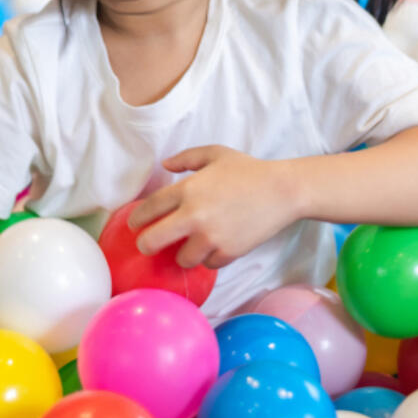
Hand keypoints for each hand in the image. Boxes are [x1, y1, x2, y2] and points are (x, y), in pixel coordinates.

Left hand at [129, 146, 299, 269]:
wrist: (282, 191)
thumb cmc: (248, 170)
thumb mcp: (215, 154)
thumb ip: (186, 158)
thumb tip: (165, 165)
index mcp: (187, 190)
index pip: (149, 209)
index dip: (137, 219)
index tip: (134, 224)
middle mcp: (194, 216)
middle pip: (153, 241)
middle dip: (146, 245)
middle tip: (148, 245)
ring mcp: (210, 237)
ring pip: (182, 259)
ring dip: (183, 253)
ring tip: (191, 245)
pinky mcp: (227, 252)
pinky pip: (208, 263)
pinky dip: (209, 257)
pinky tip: (215, 246)